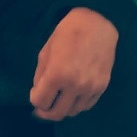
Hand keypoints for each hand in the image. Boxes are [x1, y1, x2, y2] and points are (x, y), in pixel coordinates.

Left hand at [29, 7, 118, 121]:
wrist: (97, 24)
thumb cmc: (67, 33)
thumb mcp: (46, 51)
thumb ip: (40, 76)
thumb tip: (38, 93)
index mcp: (57, 74)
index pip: (40, 102)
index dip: (34, 99)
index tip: (35, 93)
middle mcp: (75, 85)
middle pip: (56, 113)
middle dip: (46, 111)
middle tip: (43, 107)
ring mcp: (90, 88)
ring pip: (72, 112)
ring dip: (62, 108)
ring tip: (59, 99)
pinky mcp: (102, 86)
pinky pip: (86, 105)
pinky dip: (77, 104)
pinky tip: (73, 95)